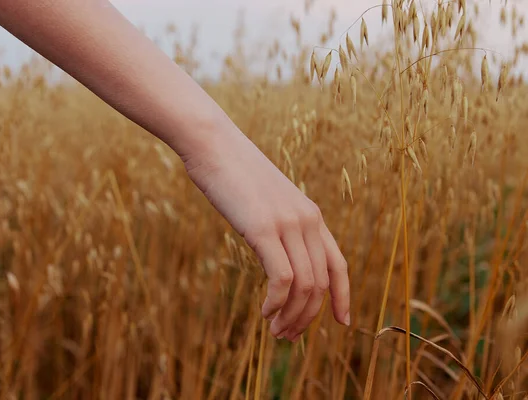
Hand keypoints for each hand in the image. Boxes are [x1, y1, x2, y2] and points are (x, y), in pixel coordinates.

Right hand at [182, 125, 350, 341]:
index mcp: (311, 215)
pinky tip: (265, 312)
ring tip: (277, 332)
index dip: (344, 297)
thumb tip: (276, 250)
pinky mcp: (263, 229)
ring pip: (305, 286)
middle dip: (308, 318)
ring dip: (292, 317)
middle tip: (287, 336)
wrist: (214, 144)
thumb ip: (278, 225)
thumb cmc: (234, 173)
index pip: (338, 264)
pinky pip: (282, 279)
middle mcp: (307, 220)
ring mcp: (287, 224)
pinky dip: (276, 304)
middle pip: (321, 283)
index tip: (342, 322)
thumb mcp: (266, 201)